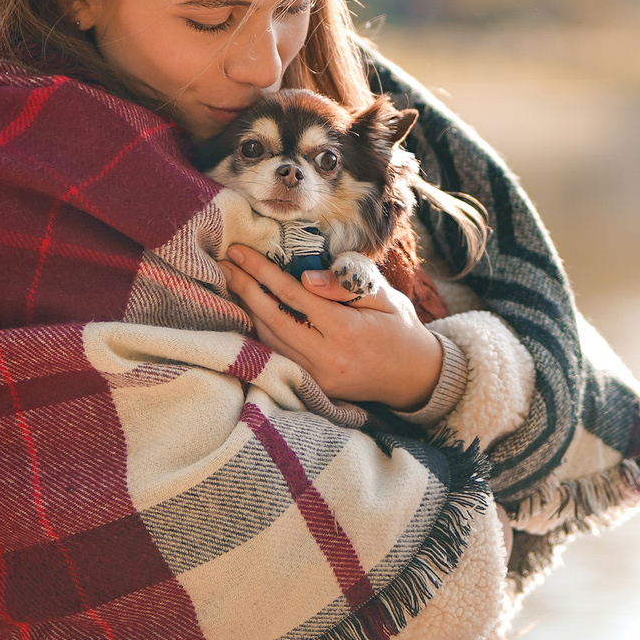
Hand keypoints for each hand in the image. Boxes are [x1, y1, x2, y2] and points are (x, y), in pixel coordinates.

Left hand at [221, 246, 443, 409]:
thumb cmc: (399, 328)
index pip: (292, 295)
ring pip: (270, 340)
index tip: (240, 252)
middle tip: (224, 264)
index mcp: (345, 330)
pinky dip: (260, 332)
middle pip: (272, 318)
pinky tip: (249, 311)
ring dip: (246, 310)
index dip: (262, 271)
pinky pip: (279, 355)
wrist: (415, 376)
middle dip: (245, 288)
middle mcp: (326, 358)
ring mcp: (317, 377)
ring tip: (231, 282)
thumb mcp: (383, 297)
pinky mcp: (314, 387)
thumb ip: (346, 284)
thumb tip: (306, 277)